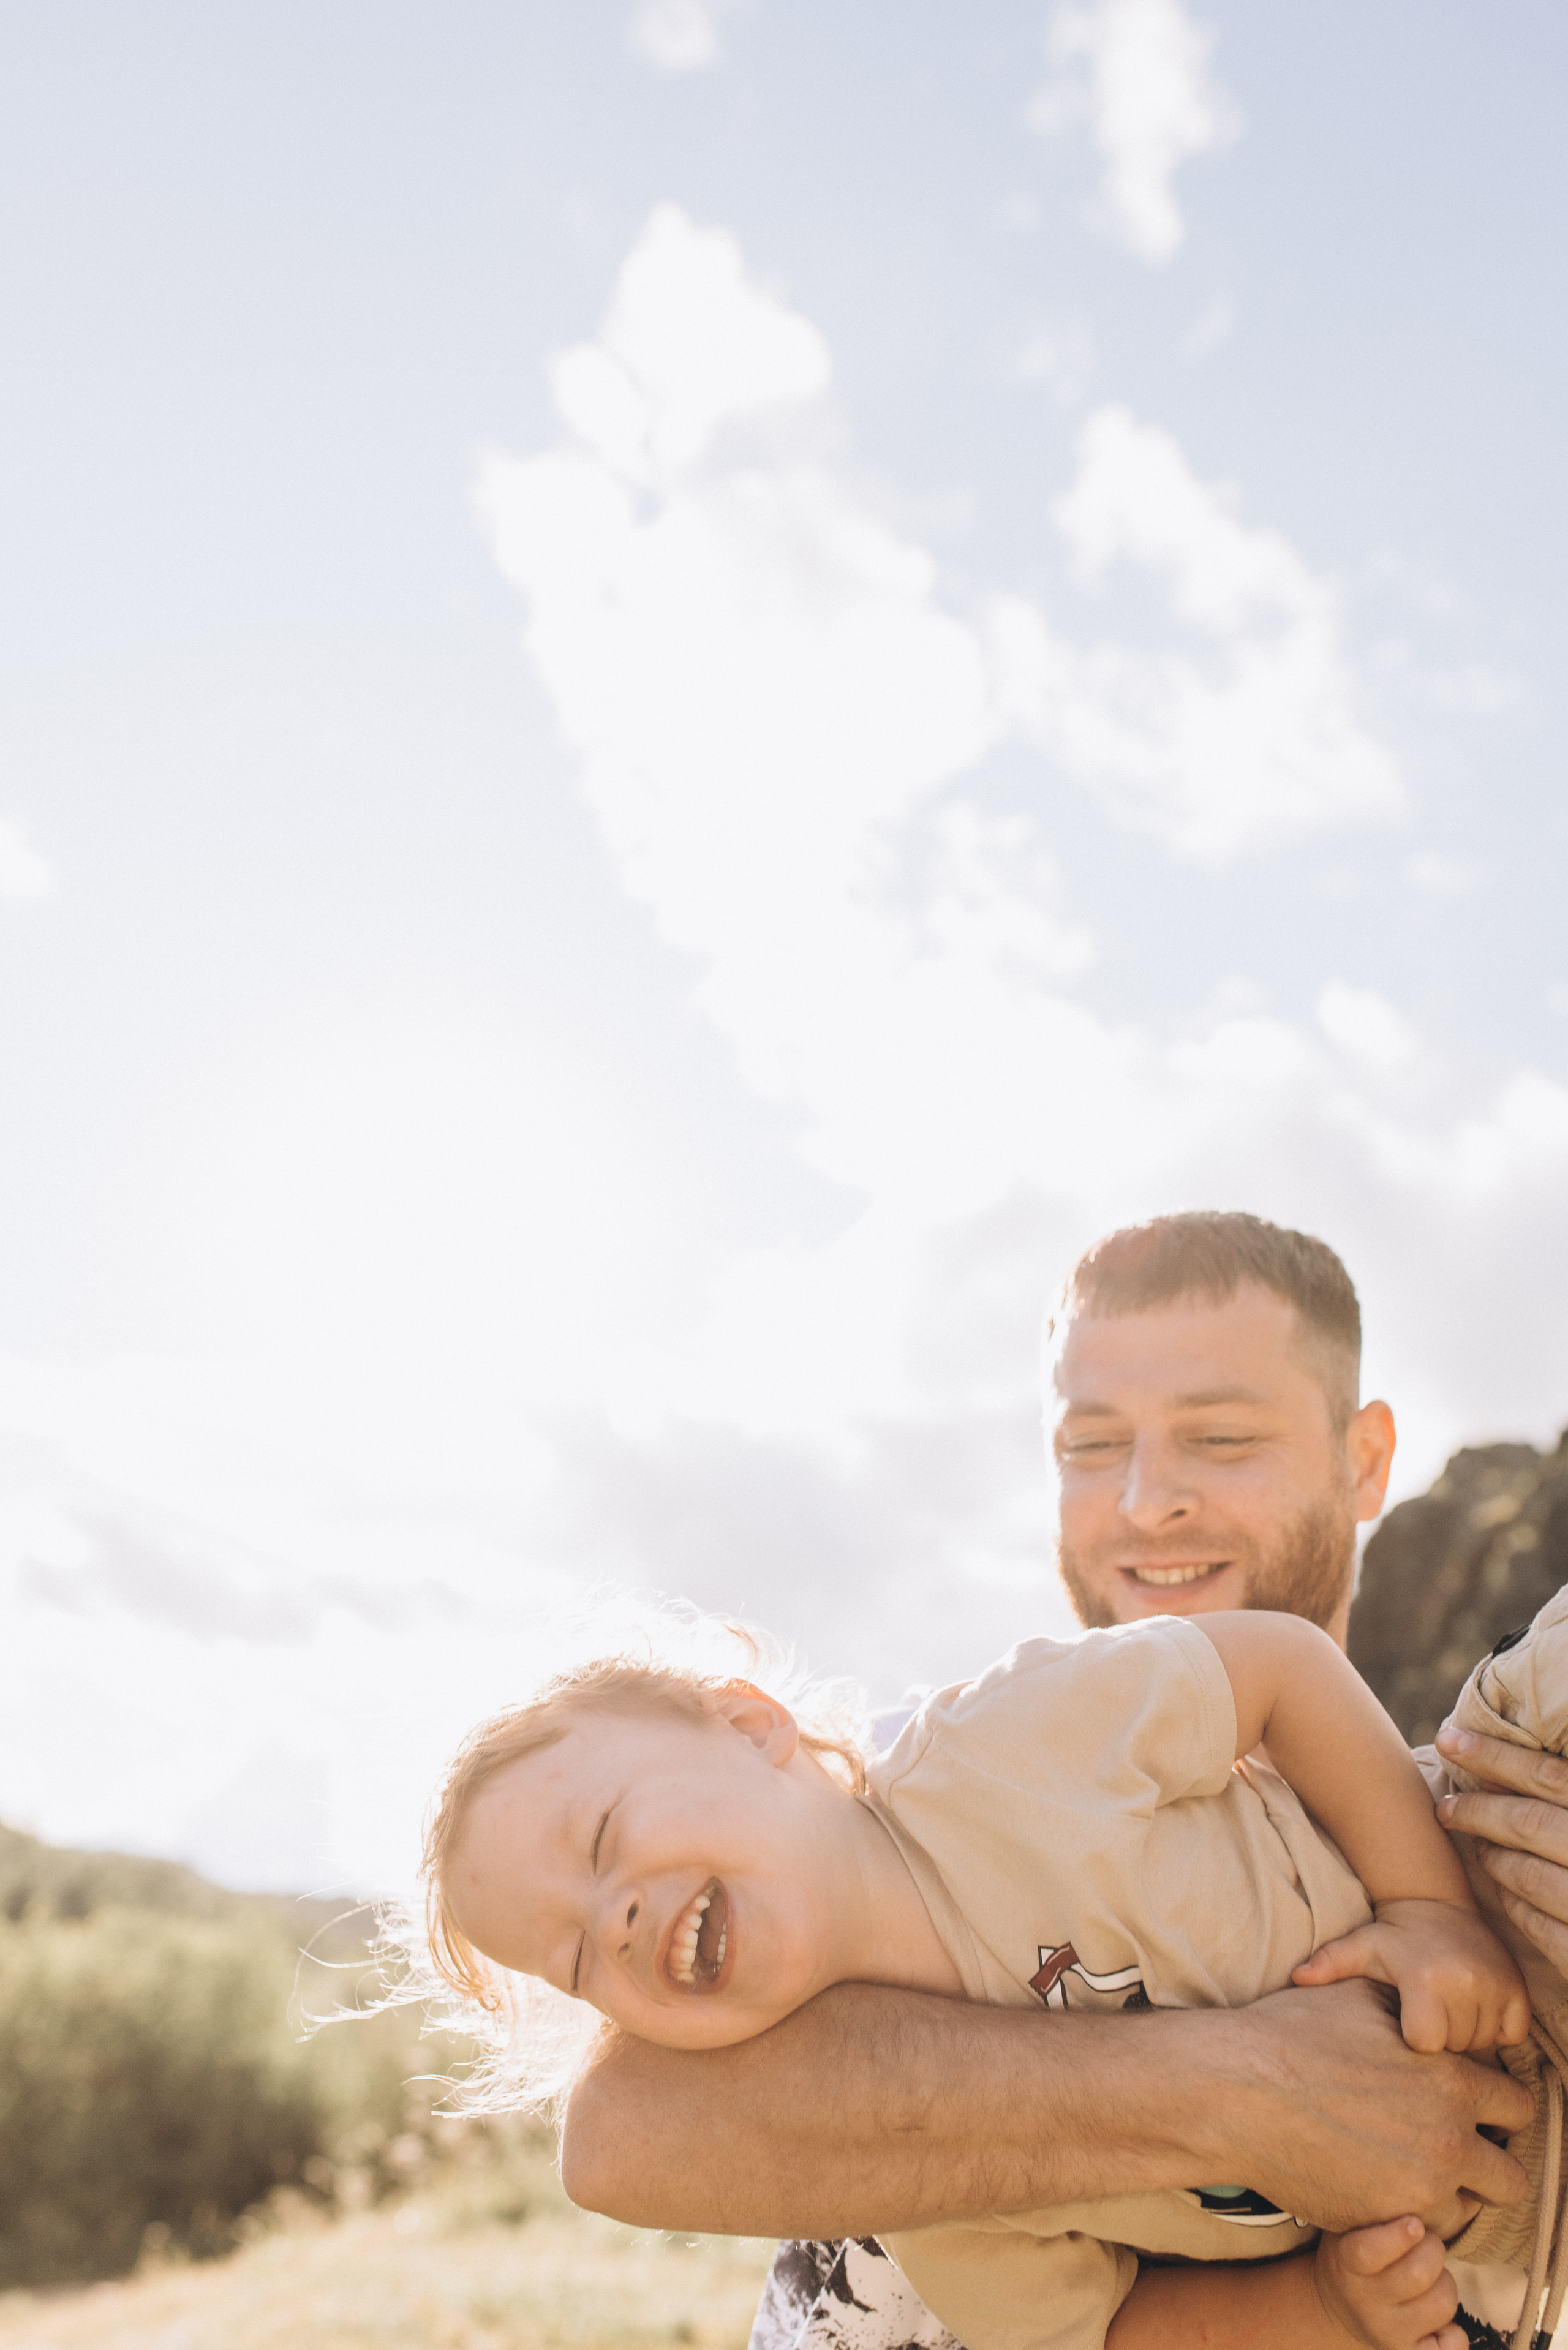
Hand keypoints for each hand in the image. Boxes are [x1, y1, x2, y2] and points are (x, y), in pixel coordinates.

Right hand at [1202, 1981, 1529, 2237]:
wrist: (1234, 2091)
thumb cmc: (1290, 2034)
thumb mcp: (1361, 1998)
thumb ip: (1414, 2013)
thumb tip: (1431, 2017)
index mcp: (1453, 2080)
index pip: (1518, 2107)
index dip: (1495, 2106)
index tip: (1470, 2108)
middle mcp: (1448, 2140)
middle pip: (1511, 2176)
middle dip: (1485, 2162)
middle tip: (1447, 2148)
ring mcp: (1419, 2190)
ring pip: (1466, 2211)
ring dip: (1447, 2195)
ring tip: (1406, 2172)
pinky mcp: (1383, 2223)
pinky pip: (1419, 2236)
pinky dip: (1407, 2218)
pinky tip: (1375, 2187)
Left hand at [1291, 1899, 1529, 2052]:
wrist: (1437, 1904)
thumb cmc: (1393, 1936)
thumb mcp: (1361, 1947)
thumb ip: (1329, 1964)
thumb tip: (1296, 1977)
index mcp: (1424, 1976)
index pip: (1424, 2043)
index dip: (1413, 2039)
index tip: (1406, 2020)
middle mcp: (1465, 1980)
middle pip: (1455, 2048)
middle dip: (1440, 2038)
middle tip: (1427, 2010)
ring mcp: (1496, 1984)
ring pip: (1483, 2046)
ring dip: (1466, 2037)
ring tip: (1447, 2008)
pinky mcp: (1518, 1988)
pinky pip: (1511, 2035)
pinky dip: (1496, 2030)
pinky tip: (1473, 2008)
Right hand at [1315, 2217, 1463, 2349]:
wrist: (1337, 2306)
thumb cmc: (1353, 2251)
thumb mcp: (1350, 2226)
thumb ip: (1374, 2211)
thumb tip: (1414, 2191)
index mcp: (1347, 2262)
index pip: (1369, 2253)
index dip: (1397, 2237)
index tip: (1415, 2222)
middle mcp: (1365, 2301)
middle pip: (1421, 2273)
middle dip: (1434, 2249)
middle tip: (1426, 2241)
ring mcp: (1388, 2332)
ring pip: (1444, 2303)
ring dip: (1445, 2283)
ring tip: (1430, 2277)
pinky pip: (1452, 2345)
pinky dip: (1455, 2332)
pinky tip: (1439, 2319)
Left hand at [1436, 1724, 1567, 1970]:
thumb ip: (1565, 1795)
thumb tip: (1505, 1770)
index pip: (1550, 1776)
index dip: (1495, 1755)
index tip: (1450, 1740)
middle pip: (1529, 1822)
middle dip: (1478, 1810)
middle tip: (1446, 1807)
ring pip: (1528, 1875)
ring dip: (1495, 1858)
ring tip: (1479, 1846)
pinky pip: (1542, 1927)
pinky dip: (1517, 1906)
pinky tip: (1508, 1893)